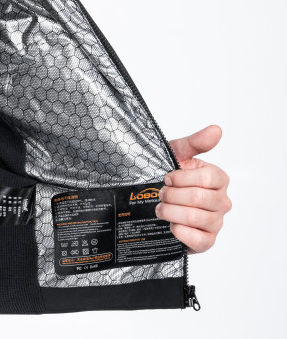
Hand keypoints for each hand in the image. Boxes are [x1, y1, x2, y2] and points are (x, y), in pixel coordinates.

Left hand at [155, 125, 231, 253]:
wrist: (151, 200)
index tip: (167, 177)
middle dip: (172, 196)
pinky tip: (170, 225)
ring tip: (160, 208)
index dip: (181, 178)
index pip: (207, 179)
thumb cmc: (166, 176)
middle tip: (161, 194)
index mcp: (217, 179)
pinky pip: (198, 240)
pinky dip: (179, 231)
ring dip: (170, 212)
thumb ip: (195, 142)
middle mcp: (221, 201)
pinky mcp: (206, 242)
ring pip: (195, 218)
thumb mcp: (176, 154)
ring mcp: (215, 223)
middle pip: (199, 199)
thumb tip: (216, 130)